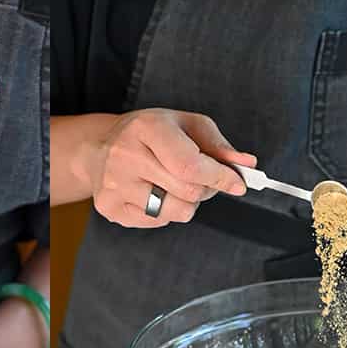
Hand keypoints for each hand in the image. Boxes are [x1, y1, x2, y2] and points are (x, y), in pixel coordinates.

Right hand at [87, 108, 255, 228]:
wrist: (100, 148)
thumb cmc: (149, 134)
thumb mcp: (185, 125)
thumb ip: (217, 145)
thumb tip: (246, 165)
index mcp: (147, 128)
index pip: (191, 165)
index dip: (219, 178)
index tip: (238, 184)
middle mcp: (126, 156)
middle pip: (188, 191)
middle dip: (207, 189)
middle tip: (204, 179)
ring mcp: (115, 186)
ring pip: (176, 212)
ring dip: (188, 203)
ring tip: (176, 185)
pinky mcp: (111, 208)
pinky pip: (158, 222)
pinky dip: (167, 211)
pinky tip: (156, 193)